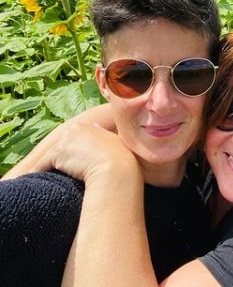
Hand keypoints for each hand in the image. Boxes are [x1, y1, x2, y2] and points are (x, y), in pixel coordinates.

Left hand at [5, 122, 137, 183]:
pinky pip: (43, 166)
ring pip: (52, 155)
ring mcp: (64, 141)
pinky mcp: (56, 155)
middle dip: (61, 156)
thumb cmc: (122, 159)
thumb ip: (105, 135)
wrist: (117, 169)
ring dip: (48, 165)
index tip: (75, 160)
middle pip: (62, 144)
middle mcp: (74, 129)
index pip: (75, 137)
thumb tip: (98, 126)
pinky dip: (39, 173)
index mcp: (88, 126)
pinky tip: (37, 180)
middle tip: (61, 168)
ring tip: (44, 176)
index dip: (75, 150)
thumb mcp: (116, 142)